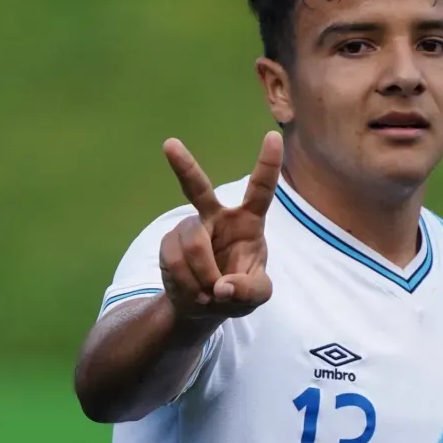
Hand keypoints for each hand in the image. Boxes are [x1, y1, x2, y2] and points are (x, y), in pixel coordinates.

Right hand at [160, 131, 282, 319]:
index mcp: (247, 221)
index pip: (260, 190)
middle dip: (184, 166)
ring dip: (203, 277)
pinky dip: (188, 284)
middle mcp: (216, 217)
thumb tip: (222, 287)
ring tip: (209, 295)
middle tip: (170, 144)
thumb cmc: (238, 291)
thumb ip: (249, 291)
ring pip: (193, 245)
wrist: (204, 307)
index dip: (268, 165)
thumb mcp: (257, 295)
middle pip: (198, 189)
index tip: (273, 136)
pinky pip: (176, 261)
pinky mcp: (169, 244)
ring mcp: (190, 228)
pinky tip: (195, 294)